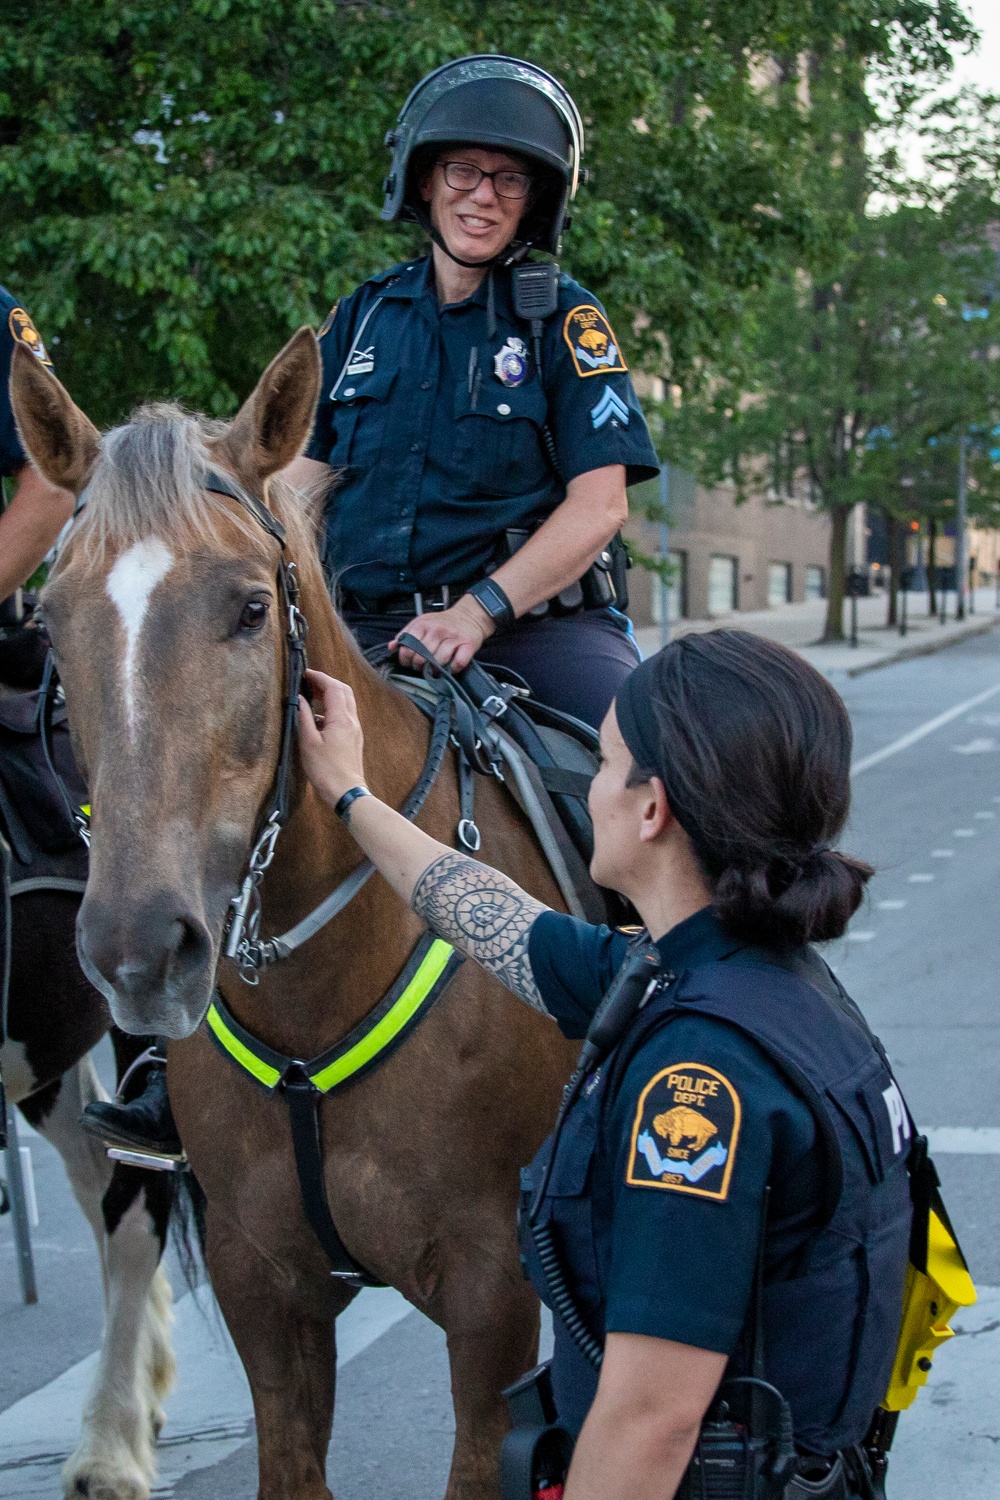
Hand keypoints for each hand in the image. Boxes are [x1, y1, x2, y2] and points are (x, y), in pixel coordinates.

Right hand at [297, 669, 367, 807]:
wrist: (346, 792)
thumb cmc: (325, 770)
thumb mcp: (308, 742)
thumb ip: (304, 717)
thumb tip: (299, 699)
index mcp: (341, 719)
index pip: (333, 687)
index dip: (319, 677)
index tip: (304, 673)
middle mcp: (352, 721)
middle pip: (344, 690)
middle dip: (327, 682)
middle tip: (309, 682)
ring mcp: (355, 730)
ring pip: (347, 702)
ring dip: (331, 694)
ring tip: (312, 696)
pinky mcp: (354, 738)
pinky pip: (346, 715)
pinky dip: (333, 708)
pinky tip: (318, 718)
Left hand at [391, 595, 493, 671]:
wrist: (468, 616)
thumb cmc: (442, 623)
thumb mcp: (421, 623)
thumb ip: (406, 635)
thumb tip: (392, 647)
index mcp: (422, 624)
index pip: (408, 647)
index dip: (406, 658)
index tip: (409, 662)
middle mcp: (437, 630)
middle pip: (422, 657)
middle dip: (419, 666)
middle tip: (422, 667)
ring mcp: (453, 637)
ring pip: (439, 661)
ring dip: (435, 670)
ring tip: (435, 669)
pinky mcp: (468, 644)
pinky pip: (458, 663)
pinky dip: (453, 669)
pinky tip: (450, 667)